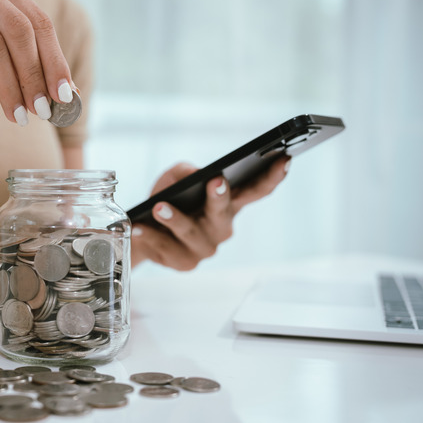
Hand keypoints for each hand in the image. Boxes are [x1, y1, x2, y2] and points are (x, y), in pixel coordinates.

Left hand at [131, 157, 290, 269]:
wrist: (143, 229)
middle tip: (216, 180)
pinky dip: (152, 235)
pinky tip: (139, 227)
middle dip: (220, 197)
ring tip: (158, 208)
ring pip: (191, 232)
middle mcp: (222, 227)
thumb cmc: (168, 199)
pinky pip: (167, 248)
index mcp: (229, 204)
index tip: (283, 159)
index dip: (272, 176)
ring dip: (175, 219)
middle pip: (224, 213)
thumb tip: (194, 173)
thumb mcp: (173, 178)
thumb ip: (183, 171)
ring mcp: (205, 248)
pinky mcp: (185, 263)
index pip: (256, 191)